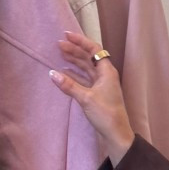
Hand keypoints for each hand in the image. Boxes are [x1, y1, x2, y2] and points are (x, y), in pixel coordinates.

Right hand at [50, 30, 135, 163]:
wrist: (116, 133)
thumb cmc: (105, 114)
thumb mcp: (86, 98)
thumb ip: (69, 85)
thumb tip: (52, 73)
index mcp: (107, 71)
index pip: (94, 49)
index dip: (80, 41)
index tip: (66, 35)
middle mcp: (105, 74)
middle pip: (89, 57)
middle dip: (74, 50)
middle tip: (58, 44)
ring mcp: (101, 84)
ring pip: (86, 67)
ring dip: (74, 61)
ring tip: (60, 54)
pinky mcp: (97, 93)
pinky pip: (84, 78)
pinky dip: (75, 74)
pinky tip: (64, 72)